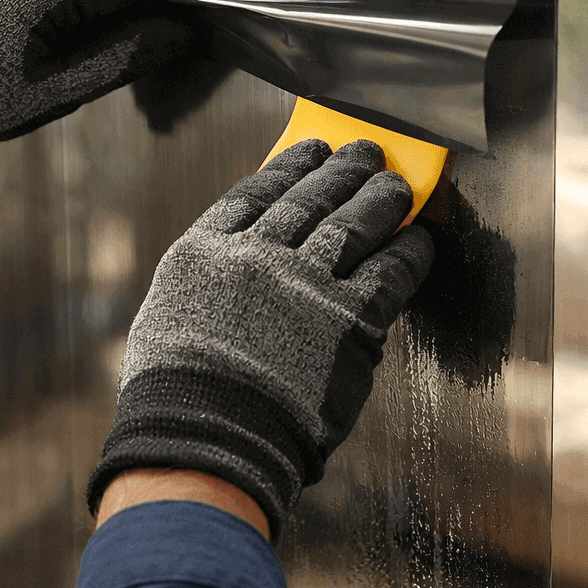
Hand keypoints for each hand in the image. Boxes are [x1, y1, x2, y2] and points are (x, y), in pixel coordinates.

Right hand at [86, 138, 435, 540]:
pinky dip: (409, 252)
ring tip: (396, 186)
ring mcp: (303, 284)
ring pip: (352, 224)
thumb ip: (208, 285)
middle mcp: (254, 256)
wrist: (207, 438)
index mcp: (203, 252)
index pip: (254, 192)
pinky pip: (390, 272)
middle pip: (309, 199)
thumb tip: (240, 266)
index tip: (310, 150)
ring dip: (380, 199)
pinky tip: (418, 241)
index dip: (288, 166)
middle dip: (342, 170)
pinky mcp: (349, 319)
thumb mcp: (168, 319)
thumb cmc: (180, 395)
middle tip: (365, 153)